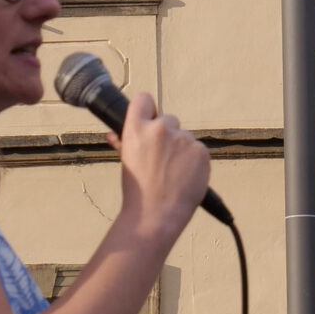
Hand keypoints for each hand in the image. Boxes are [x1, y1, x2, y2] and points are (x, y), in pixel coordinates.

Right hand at [108, 92, 211, 240]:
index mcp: (137, 129)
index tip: (150, 117)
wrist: (157, 214)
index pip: (143, 99)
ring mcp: (183, 139)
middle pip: (169, 119)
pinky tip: (186, 176)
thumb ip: (123, 143)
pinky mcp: (200, 151)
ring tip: (173, 173)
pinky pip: (198, 150)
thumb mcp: (126, 162)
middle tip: (162, 158)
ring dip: (182, 149)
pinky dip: (195, 161)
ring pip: (185, 137)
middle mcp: (160, 129)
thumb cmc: (137, 192)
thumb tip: (114, 134)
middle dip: (168, 135)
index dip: (147, 108)